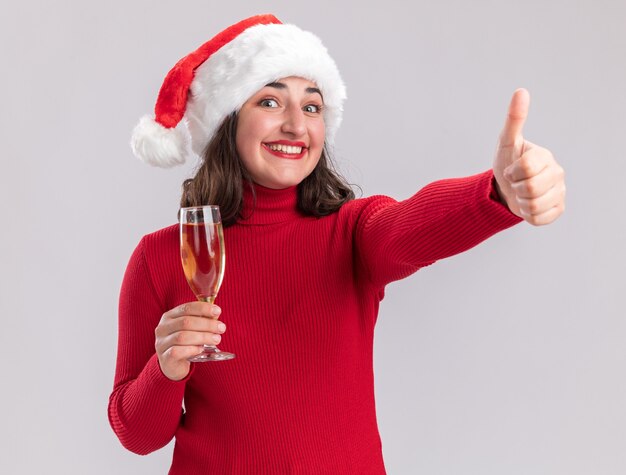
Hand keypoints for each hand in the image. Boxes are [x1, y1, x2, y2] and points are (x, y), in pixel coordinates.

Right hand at [155, 302, 225, 380]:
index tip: (218, 311)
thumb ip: (202, 320)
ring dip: (203, 337)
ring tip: (216, 339)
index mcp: (169, 316)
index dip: (203, 308)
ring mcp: (161, 343)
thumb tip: (216, 313)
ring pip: (183, 337)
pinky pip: (178, 351)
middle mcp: (163, 328)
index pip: (186, 308)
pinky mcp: (165, 357)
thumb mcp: (192, 329)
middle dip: (207, 324)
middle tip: (221, 328)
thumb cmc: (185, 343)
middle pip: (186, 322)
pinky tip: (201, 349)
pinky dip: (192, 349)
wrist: (172, 365)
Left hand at [493, 88, 565, 225]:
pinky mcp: (558, 210)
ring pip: (534, 206)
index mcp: (545, 157)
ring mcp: (560, 192)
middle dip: (515, 188)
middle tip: (515, 183)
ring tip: (520, 194)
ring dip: (520, 203)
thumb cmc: (506, 163)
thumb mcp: (506, 143)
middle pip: (530, 188)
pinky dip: (527, 215)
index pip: (525, 169)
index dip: (511, 172)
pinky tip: (527, 205)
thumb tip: (521, 91)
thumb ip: (513, 119)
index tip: (510, 170)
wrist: (505, 189)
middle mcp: (558, 173)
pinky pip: (538, 219)